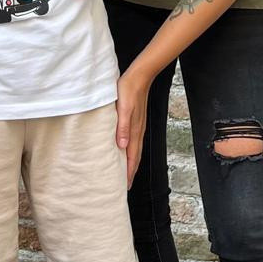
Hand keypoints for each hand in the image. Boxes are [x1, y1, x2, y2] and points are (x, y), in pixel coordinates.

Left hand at [115, 69, 148, 185]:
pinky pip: (134, 142)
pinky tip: (125, 151)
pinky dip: (130, 152)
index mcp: (134, 130)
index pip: (131, 157)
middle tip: (125, 185)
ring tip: (125, 173)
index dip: (128, 172)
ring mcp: (138, 127)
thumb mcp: (123, 108)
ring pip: (135, 150)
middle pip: (135, 157)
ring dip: (131, 163)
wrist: (140, 76)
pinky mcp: (136, 121)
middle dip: (130, 172)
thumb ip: (122, 126)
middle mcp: (138, 131)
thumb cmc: (129, 90)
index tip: (124, 185)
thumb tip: (122, 146)